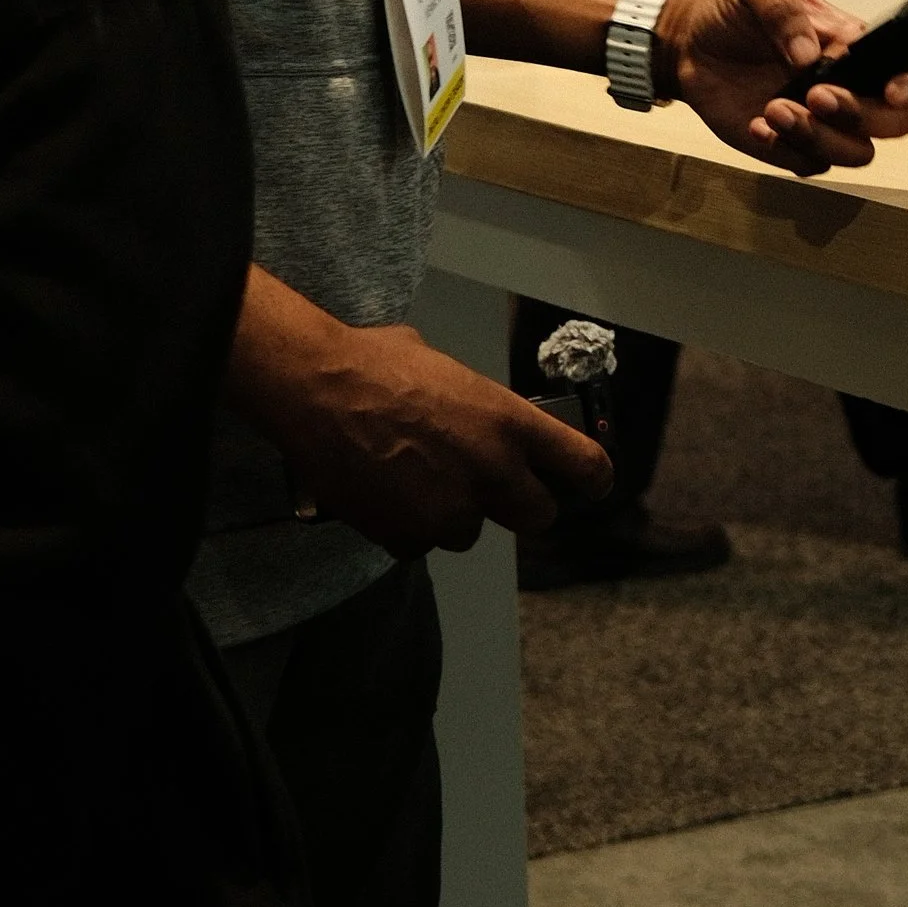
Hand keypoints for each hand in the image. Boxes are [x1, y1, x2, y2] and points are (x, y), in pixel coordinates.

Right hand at [242, 297, 613, 554]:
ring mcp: (451, 512)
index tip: (589, 485)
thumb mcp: (448, 370)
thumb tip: (475, 416)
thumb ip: (477, 406)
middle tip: (490, 489)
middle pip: (538, 516)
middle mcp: (493, 473)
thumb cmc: (378, 362)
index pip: (584, 466)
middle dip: (519, 506)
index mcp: (511, 424)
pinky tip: (381, 496)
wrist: (317, 391)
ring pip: (469, 532)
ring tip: (412, 481)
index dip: (590, 480)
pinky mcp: (408, 537)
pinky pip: (418, 544)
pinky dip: (404, 528)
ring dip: (451, 515)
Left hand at [661, 0, 907, 176]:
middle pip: (896, 122)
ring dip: (822, 137)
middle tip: (814, 94)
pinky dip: (787, 150)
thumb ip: (784, 6)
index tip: (890, 89)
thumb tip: (810, 52)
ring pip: (858, 153)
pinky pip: (811, 165)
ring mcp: (823, 121)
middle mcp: (849, 86)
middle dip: (864, 115)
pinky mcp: (792, 146)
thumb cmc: (731, 9)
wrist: (688, 44)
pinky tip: (757, 124)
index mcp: (855, 45)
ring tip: (774, 108)